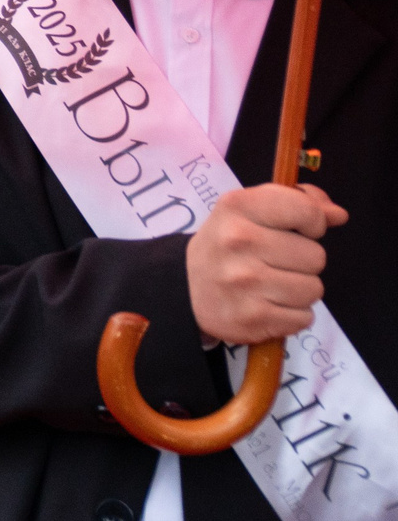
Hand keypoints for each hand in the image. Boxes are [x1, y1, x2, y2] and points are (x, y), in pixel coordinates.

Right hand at [187, 184, 347, 344]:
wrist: (183, 286)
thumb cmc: (228, 244)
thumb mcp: (250, 210)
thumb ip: (298, 202)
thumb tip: (338, 215)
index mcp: (237, 207)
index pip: (307, 212)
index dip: (312, 223)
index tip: (296, 230)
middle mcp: (238, 241)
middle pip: (316, 257)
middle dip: (303, 262)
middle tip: (274, 262)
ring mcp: (244, 282)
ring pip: (313, 289)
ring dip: (299, 290)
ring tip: (271, 285)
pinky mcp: (251, 318)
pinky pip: (303, 318)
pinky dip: (291, 315)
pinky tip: (268, 305)